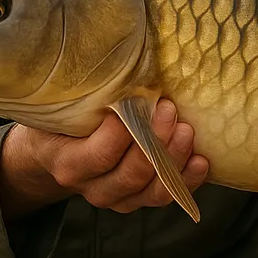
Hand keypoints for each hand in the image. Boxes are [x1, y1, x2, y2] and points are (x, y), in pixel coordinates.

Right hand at [0, 100, 209, 220]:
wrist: (56, 151)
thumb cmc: (63, 120)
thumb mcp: (61, 106)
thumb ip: (82, 96)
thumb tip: (110, 58)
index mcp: (70, 164)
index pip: (99, 155)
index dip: (122, 132)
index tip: (137, 101)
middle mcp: (94, 188)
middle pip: (131, 173)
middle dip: (155, 141)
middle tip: (168, 109)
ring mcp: (119, 197)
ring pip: (153, 190)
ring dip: (174, 159)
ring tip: (187, 130)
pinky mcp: (140, 199)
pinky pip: (168, 196)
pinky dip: (187, 180)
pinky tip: (201, 160)